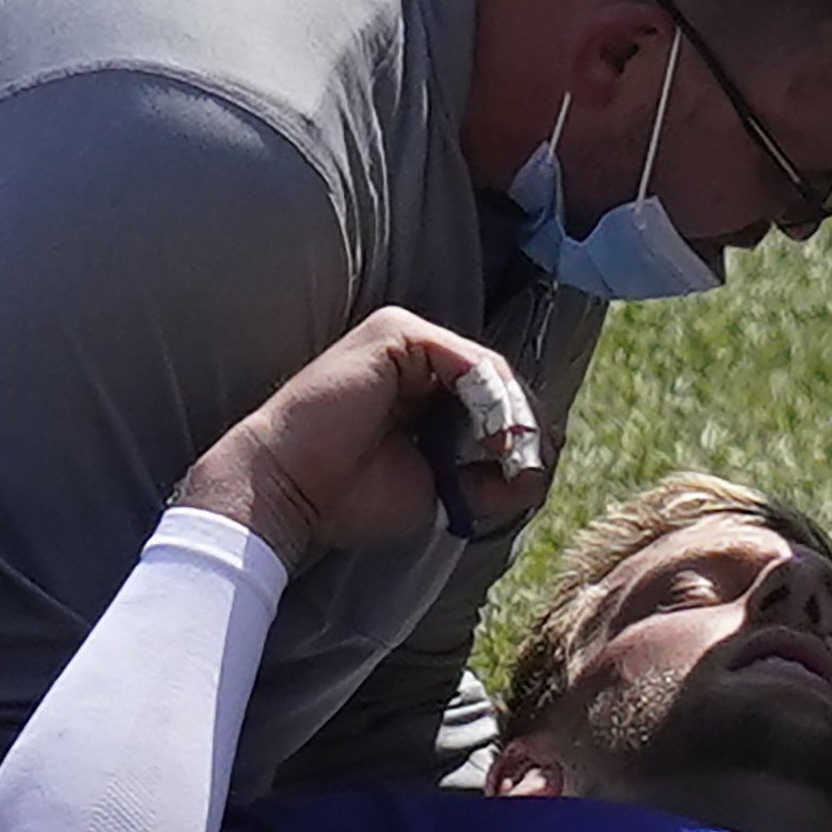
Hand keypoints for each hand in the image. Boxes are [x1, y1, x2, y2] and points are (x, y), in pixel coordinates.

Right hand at [176, 310, 548, 565]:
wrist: (290, 493)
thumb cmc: (348, 497)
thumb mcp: (441, 493)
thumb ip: (489, 479)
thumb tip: (540, 469)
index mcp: (420, 391)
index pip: (493, 402)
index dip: (520, 437)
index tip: (532, 478)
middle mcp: (414, 358)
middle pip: (498, 382)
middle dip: (524, 427)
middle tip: (531, 470)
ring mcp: (405, 339)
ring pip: (490, 371)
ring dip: (513, 417)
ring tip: (513, 459)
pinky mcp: (397, 333)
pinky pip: (467, 360)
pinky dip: (490, 399)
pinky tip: (492, 436)